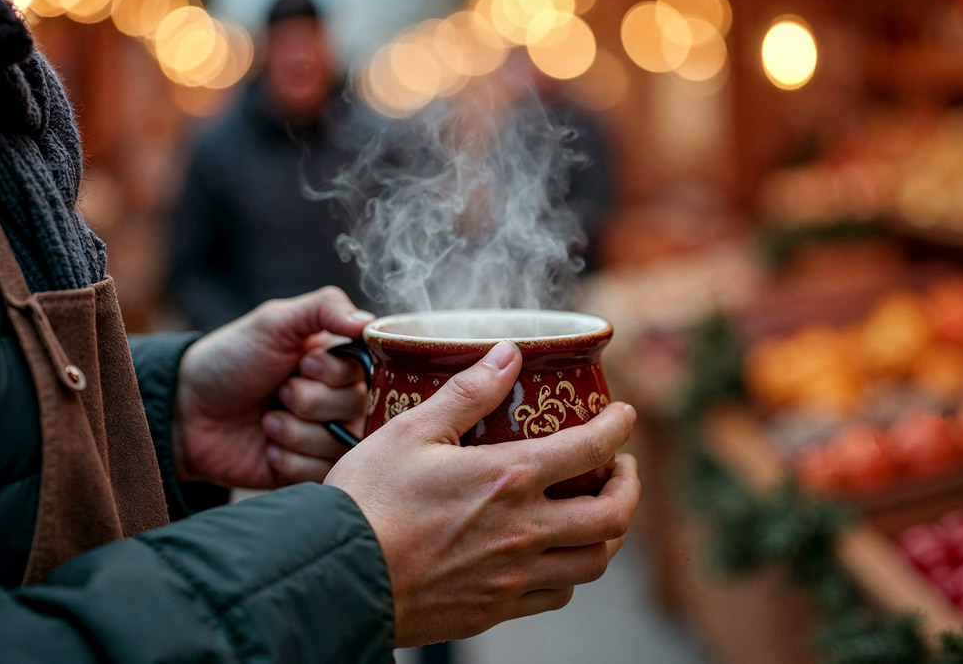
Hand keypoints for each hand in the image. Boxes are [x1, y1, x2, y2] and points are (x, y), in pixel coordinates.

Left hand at [173, 287, 374, 488]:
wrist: (186, 412)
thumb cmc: (230, 360)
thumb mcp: (274, 321)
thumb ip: (325, 307)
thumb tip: (370, 321)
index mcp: (339, 363)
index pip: (368, 374)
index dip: (332, 374)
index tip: (301, 364)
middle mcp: (340, 400)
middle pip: (356, 411)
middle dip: (307, 402)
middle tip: (277, 393)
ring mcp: (327, 439)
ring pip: (340, 445)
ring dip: (293, 432)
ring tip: (265, 421)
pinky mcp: (310, 472)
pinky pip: (322, 474)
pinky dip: (288, 461)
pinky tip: (266, 447)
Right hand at [324, 342, 640, 646]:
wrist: (334, 578)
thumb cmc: (365, 501)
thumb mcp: (411, 431)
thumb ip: (467, 392)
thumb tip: (508, 353)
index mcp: (508, 478)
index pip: (591, 448)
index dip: (618, 428)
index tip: (623, 416)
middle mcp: (524, 532)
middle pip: (613, 516)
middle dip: (628, 488)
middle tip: (619, 469)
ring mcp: (513, 578)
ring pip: (592, 563)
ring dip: (606, 534)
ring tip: (595, 513)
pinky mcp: (495, 610)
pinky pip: (555, 596)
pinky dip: (568, 573)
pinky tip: (552, 555)